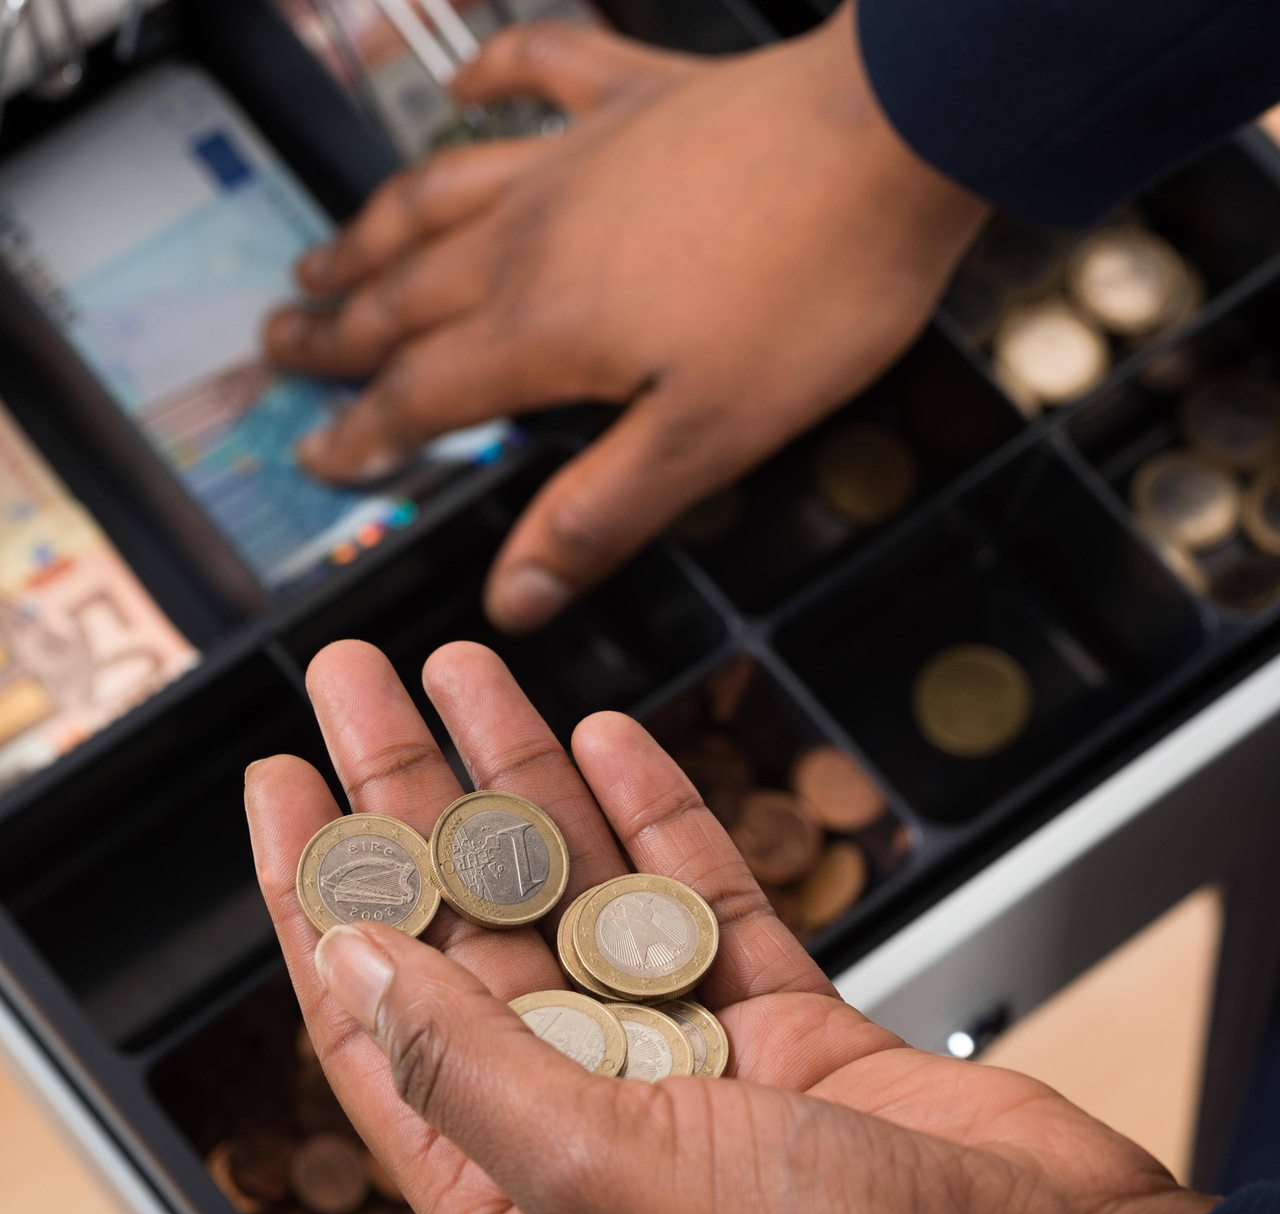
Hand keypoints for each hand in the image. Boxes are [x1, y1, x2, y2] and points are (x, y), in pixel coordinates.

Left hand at [248, 639, 1214, 1213]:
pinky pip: (698, 895)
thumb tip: (351, 964)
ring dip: (523, 778)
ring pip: (579, 886)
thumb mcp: (613, 1182)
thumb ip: (471, 1072)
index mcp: (516, 1177)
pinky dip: (655, 817)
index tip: (280, 778)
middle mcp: (589, 1109)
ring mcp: (689, 1054)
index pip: (375, 1005)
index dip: (315, 882)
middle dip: (409, 791)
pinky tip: (612, 740)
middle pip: (467, 919)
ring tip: (469, 674)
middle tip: (359, 681)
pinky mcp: (782, 1016)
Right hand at [265, 6, 987, 631]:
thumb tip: (516, 599)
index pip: (422, 394)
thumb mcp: (706, 440)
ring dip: (372, 230)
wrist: (895, 141)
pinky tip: (461, 87)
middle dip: (336, 330)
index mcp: (544, 328)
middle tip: (278, 346)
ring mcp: (577, 154)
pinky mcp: (634, 95)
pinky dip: (489, 76)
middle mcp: (533, 235)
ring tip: (321, 255)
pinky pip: (536, 69)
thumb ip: (598, 514)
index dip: (365, 434)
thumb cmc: (812, 294)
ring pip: (439, 193)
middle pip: (405, 291)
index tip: (317, 457)